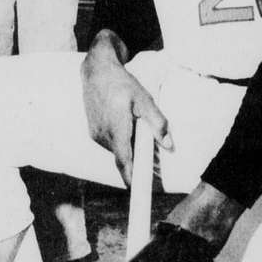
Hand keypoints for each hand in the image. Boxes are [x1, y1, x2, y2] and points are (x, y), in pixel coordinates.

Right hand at [81, 30, 171, 184]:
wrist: (97, 71)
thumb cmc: (122, 84)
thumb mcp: (145, 99)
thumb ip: (158, 123)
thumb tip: (169, 145)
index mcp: (117, 127)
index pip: (123, 160)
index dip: (130, 177)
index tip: (138, 190)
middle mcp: (103, 134)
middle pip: (122, 156)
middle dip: (136, 161)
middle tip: (153, 160)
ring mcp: (95, 134)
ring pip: (115, 150)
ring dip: (127, 149)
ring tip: (137, 132)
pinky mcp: (92, 132)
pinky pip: (109, 143)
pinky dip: (120, 142)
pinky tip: (126, 127)